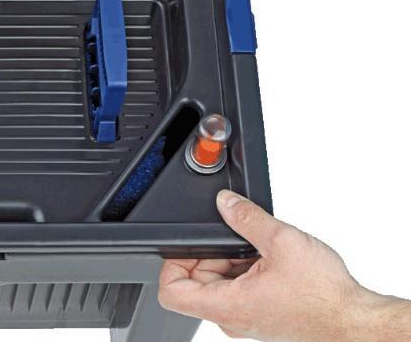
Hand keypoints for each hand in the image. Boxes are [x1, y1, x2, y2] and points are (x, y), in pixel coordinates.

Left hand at [159, 190, 389, 340]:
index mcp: (228, 306)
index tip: (187, 244)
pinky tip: (268, 259)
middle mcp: (232, 318)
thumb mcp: (282, 242)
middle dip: (208, 255)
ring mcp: (246, 319)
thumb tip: (225, 203)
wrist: (355, 322)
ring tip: (257, 248)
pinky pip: (238, 290)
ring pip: (218, 285)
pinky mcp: (260, 315)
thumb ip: (247, 218)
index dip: (171, 263)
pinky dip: (245, 270)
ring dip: (229, 261)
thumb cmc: (326, 296)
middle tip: (232, 238)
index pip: (170, 293)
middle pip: (194, 283)